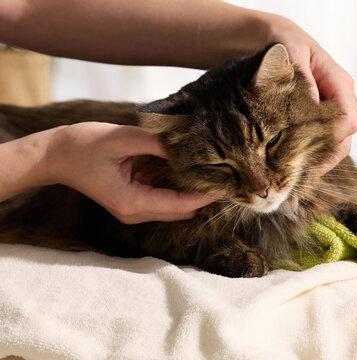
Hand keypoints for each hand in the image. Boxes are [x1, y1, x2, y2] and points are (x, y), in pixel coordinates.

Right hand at [45, 122, 215, 223]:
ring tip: (213, 173)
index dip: (205, 195)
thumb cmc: (83, 145)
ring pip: (173, 208)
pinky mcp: (132, 202)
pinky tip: (190, 172)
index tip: (228, 184)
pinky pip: (163, 200)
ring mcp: (133, 210)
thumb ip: (156, 143)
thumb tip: (188, 146)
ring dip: (191, 194)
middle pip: (180, 211)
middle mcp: (134, 212)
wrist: (55, 155)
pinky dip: (177, 190)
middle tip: (226, 176)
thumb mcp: (121, 138)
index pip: (180, 205)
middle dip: (203, 196)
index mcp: (132, 201)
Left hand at [267, 17, 356, 171]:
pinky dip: (315, 155)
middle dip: (325, 157)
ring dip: (321, 160)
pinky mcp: (324, 117)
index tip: (304, 158)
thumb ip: (303, 81)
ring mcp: (335, 108)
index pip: (346, 120)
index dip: (330, 142)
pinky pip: (328, 141)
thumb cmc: (284, 46)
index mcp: (339, 82)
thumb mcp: (290, 56)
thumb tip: (312, 107)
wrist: (279, 43)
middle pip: (345, 137)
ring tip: (298, 176)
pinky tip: (298, 166)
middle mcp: (342, 97)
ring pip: (338, 143)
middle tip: (300, 176)